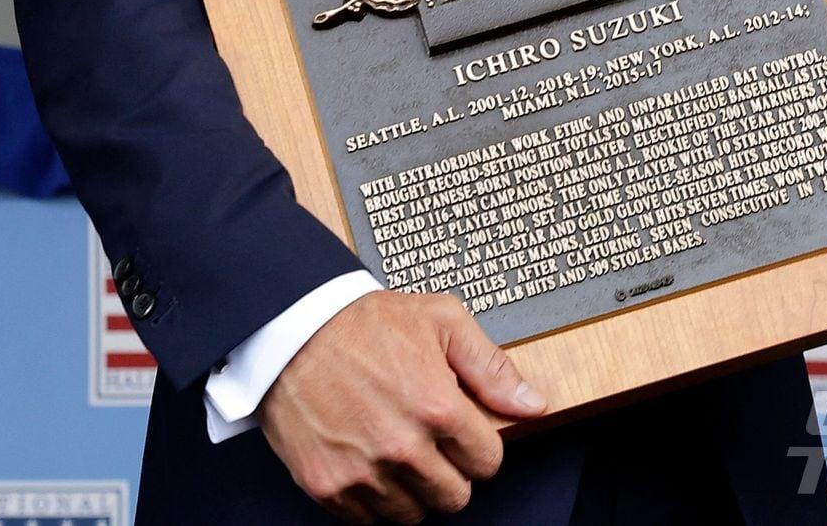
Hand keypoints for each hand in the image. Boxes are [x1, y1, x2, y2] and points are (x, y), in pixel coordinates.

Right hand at [259, 288, 547, 522]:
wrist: (292, 327)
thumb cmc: (366, 320)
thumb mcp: (441, 320)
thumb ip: (491, 367)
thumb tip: (534, 404)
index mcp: (437, 407)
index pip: (488, 462)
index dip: (478, 444)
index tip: (461, 430)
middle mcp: (403, 447)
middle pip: (455, 497)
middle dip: (450, 470)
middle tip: (429, 439)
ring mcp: (364, 472)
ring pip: (413, 514)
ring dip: (411, 487)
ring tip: (395, 445)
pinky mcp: (328, 485)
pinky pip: (367, 520)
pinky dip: (371, 496)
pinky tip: (367, 457)